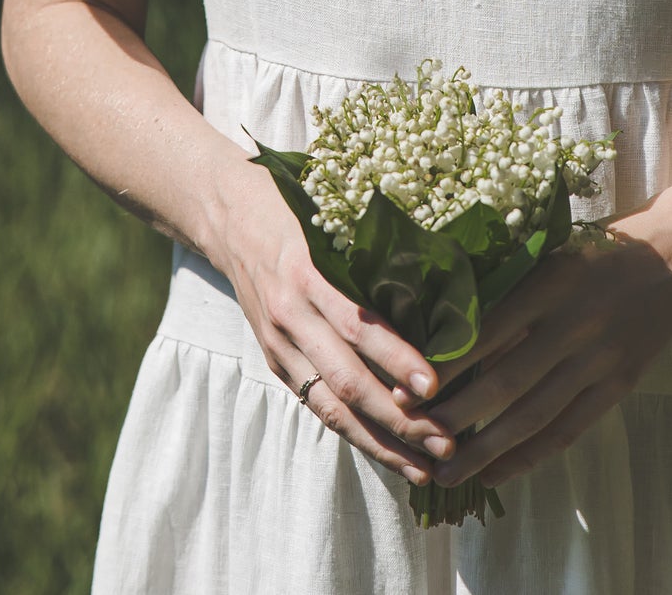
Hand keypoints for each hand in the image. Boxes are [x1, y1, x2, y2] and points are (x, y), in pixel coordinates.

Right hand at [214, 167, 459, 487]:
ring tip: (423, 468)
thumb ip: (368, 249)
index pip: (356, 325)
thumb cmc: (292, 204)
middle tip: (447, 442)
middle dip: (399, 419)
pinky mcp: (275, 362)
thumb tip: (438, 279)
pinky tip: (387, 453)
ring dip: (380, 443)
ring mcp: (279, 345)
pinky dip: (353, 433)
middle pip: (347, 380)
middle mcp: (290, 315)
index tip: (435, 386)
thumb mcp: (328, 214)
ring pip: (331, 407)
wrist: (225, 214)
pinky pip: (316, 405)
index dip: (395, 358)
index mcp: (306, 273)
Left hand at [391, 220, 671, 490]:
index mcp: (550, 284)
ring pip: (535, 415)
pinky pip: (569, 429)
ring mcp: (600, 360)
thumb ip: (505, 289)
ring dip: (487, 449)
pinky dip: (530, 456)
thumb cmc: (596, 249)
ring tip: (446, 475)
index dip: (445, 367)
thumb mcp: (548, 254)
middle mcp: (575, 325)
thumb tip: (445, 331)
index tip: (405, 390)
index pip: (487, 333)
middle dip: (457, 417)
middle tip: (414, 440)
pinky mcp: (619, 385)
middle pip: (508, 382)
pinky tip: (496, 473)